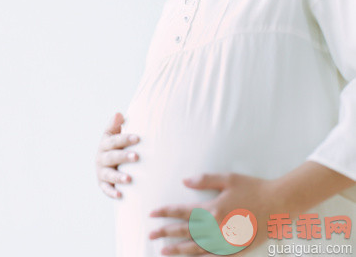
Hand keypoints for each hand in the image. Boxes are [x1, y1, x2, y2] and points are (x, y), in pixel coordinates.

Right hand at [95, 112, 139, 198]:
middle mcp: (101, 158)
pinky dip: (112, 192)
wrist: (108, 162)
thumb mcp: (114, 134)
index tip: (138, 138)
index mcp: (105, 144)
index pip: (114, 140)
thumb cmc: (117, 145)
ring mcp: (101, 172)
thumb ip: (116, 125)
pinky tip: (120, 195)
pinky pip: (106, 189)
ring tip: (129, 179)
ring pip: (109, 174)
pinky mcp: (103, 184)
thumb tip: (119, 114)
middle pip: (112, 157)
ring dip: (118, 177)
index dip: (125, 139)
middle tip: (137, 157)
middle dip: (124, 157)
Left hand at [148, 172, 281, 254]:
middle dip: (166, 233)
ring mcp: (225, 240)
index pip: (182, 211)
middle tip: (150, 235)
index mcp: (212, 208)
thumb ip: (204, 180)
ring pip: (195, 247)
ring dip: (178, 249)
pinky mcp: (234, 249)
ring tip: (163, 251)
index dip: (165, 212)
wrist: (278, 204)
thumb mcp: (228, 178)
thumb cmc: (253, 188)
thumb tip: (184, 181)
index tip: (152, 214)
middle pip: (185, 231)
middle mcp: (216, 227)